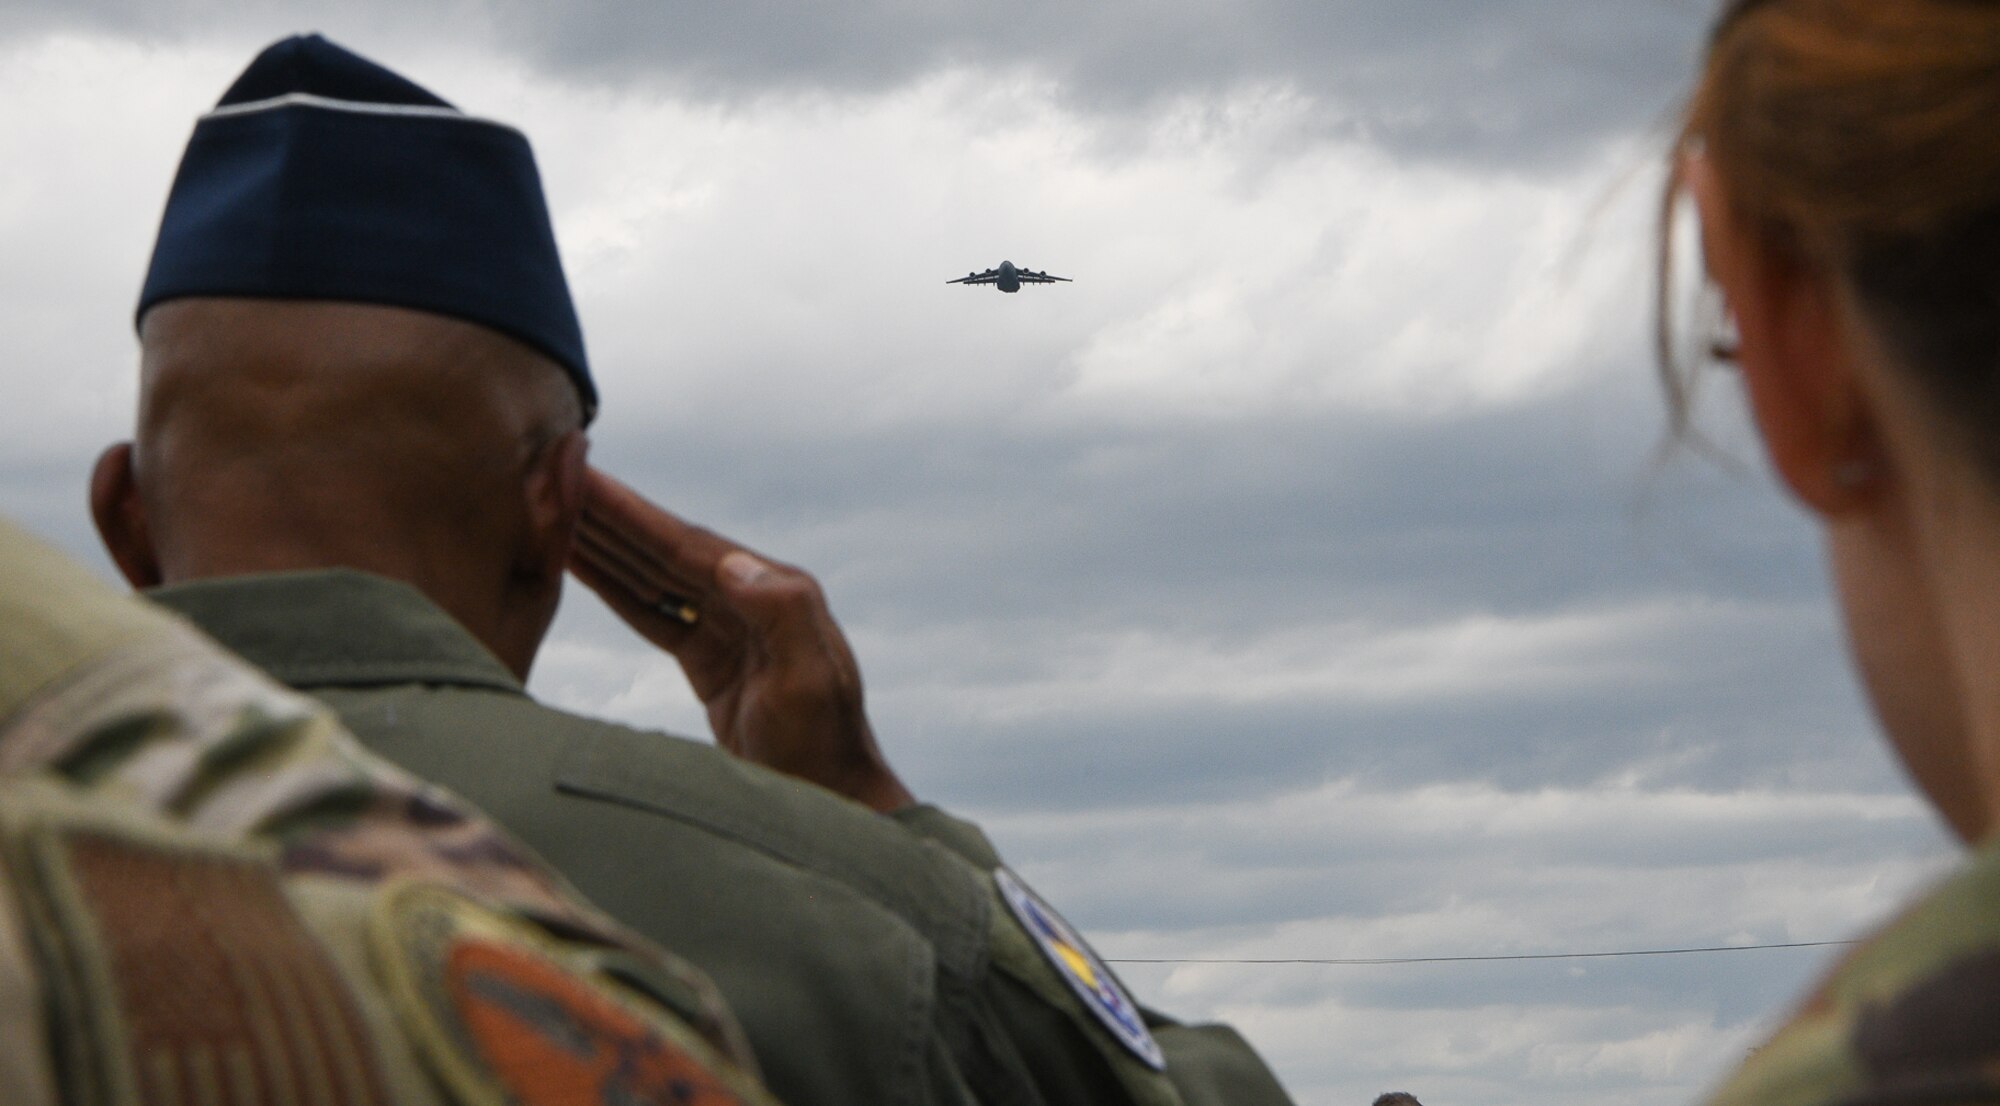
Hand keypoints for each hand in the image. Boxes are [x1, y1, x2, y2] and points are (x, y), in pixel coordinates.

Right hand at [568, 467, 914, 812]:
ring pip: (653, 575)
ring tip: (553, 510)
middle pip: (663, 550)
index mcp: (774, 593)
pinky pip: (653, 612)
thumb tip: (730, 561)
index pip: (688, 545)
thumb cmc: (824, 748)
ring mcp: (730, 628)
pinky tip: (581, 568)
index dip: (632, 513)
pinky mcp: (710, 660)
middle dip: (608, 515)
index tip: (585, 475)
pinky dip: (615, 587)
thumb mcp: (811, 682)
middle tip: (549, 476)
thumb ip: (783, 615)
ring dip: (605, 544)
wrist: (831, 802)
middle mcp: (752, 599)